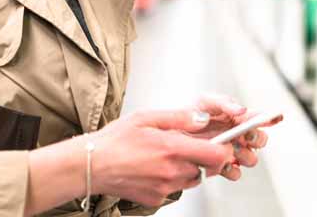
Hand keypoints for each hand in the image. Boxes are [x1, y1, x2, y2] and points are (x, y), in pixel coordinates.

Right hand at [87, 108, 234, 206]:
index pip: (215, 155)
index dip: (224, 148)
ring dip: (190, 167)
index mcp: (171, 149)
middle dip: (205, 156)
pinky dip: (172, 178)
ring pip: (192, 179)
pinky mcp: (156, 199)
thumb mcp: (147, 117)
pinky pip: (175, 188)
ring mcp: (164, 188)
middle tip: (191, 144)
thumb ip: (179, 118)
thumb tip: (202, 118)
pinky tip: (156, 166)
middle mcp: (171, 172)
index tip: (222, 141)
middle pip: (207, 169)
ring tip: (170, 154)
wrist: (92, 165)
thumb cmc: (115, 139)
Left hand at [185, 93, 269, 180]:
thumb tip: (243, 110)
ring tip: (232, 149)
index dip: (269, 119)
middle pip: (261, 140)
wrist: (173, 130)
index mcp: (240, 117)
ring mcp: (233, 151)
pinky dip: (231, 169)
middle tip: (245, 135)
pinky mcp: (222, 166)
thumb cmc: (194, 111)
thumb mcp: (207, 101)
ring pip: (251, 159)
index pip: (261, 119)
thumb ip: (225, 102)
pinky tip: (222, 163)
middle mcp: (240, 135)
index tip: (269, 119)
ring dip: (245, 155)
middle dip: (256, 138)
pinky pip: (235, 172)